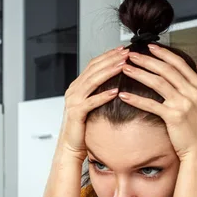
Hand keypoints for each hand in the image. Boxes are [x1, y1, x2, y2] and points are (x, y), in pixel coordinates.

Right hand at [58, 46, 127, 160]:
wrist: (70, 146)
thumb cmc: (82, 127)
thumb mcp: (90, 105)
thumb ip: (97, 92)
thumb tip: (114, 81)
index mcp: (77, 86)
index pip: (93, 65)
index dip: (108, 56)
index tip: (123, 50)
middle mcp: (73, 91)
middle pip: (93, 69)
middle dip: (110, 59)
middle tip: (126, 53)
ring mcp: (73, 101)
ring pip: (92, 81)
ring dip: (109, 72)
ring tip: (123, 65)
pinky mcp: (76, 113)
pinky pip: (91, 102)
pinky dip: (103, 95)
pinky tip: (115, 91)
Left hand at [118, 44, 196, 160]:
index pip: (179, 64)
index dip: (164, 54)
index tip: (151, 47)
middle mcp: (193, 92)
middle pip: (166, 70)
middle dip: (147, 60)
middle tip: (132, 55)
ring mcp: (183, 104)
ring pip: (157, 82)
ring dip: (139, 74)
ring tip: (126, 69)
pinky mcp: (173, 116)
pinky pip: (151, 104)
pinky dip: (136, 99)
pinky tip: (124, 95)